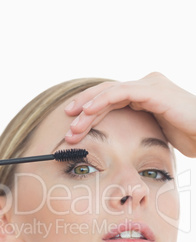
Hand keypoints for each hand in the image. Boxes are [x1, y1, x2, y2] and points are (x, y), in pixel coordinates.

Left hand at [64, 72, 195, 156]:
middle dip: (83, 110)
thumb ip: (139, 129)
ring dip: (88, 108)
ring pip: (109, 92)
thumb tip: (121, 145)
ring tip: (73, 124)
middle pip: (106, 94)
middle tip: (67, 125)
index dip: (90, 111)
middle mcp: (145, 86)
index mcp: (144, 95)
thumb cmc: (188, 136)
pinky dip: (102, 101)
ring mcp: (149, 85)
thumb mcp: (155, 133)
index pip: (110, 100)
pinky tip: (87, 112)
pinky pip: (121, 93)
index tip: (73, 125)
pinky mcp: (153, 90)